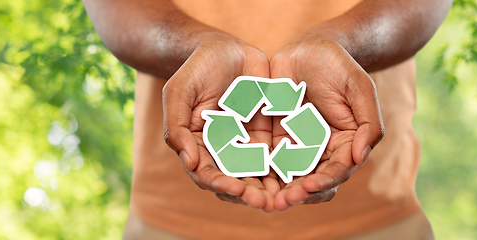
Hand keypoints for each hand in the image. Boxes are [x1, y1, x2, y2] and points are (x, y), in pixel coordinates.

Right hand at [162, 33, 279, 211]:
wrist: (226, 48)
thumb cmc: (197, 68)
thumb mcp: (180, 92)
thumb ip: (178, 127)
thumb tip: (189, 162)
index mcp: (198, 145)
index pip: (207, 174)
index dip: (221, 184)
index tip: (237, 189)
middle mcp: (221, 150)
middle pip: (235, 180)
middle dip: (250, 194)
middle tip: (266, 203)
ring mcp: (244, 144)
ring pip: (257, 174)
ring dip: (269, 188)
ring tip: (283, 198)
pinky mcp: (266, 135)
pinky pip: (276, 156)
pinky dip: (286, 168)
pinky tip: (299, 176)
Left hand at [269, 35, 384, 210]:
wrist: (309, 48)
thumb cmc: (339, 66)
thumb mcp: (359, 88)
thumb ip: (368, 123)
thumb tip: (360, 158)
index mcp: (346, 144)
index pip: (337, 170)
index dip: (324, 180)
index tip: (309, 186)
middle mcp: (322, 151)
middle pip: (311, 181)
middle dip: (298, 193)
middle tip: (282, 201)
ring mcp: (298, 146)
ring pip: (288, 176)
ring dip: (276, 190)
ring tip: (262, 198)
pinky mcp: (276, 139)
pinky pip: (267, 159)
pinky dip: (258, 172)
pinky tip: (246, 178)